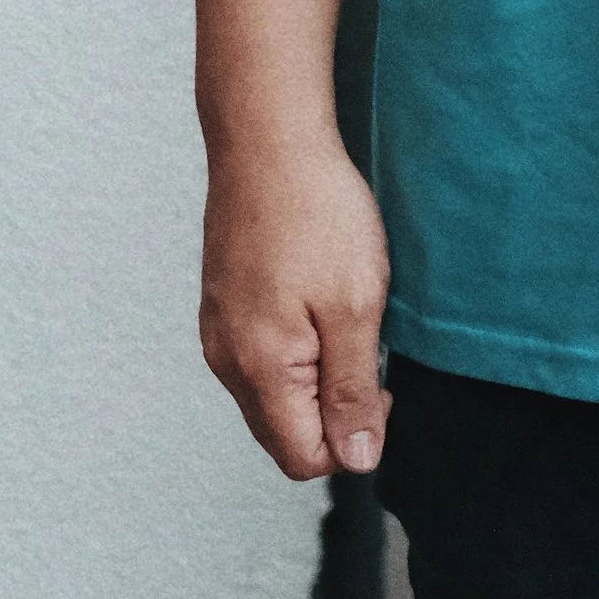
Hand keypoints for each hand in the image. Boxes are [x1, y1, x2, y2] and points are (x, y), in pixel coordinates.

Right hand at [199, 128, 392, 480]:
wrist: (267, 138)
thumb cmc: (315, 212)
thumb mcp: (355, 305)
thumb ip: (352, 391)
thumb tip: (355, 461)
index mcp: (260, 369)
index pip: (304, 458)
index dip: (354, 438)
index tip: (380, 381)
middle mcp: (227, 360)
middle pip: (283, 432)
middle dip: (332, 412)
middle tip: (367, 348)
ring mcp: (218, 331)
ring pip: (270, 395)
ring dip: (313, 379)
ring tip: (342, 317)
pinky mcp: (221, 304)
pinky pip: (257, 357)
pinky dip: (292, 351)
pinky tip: (315, 300)